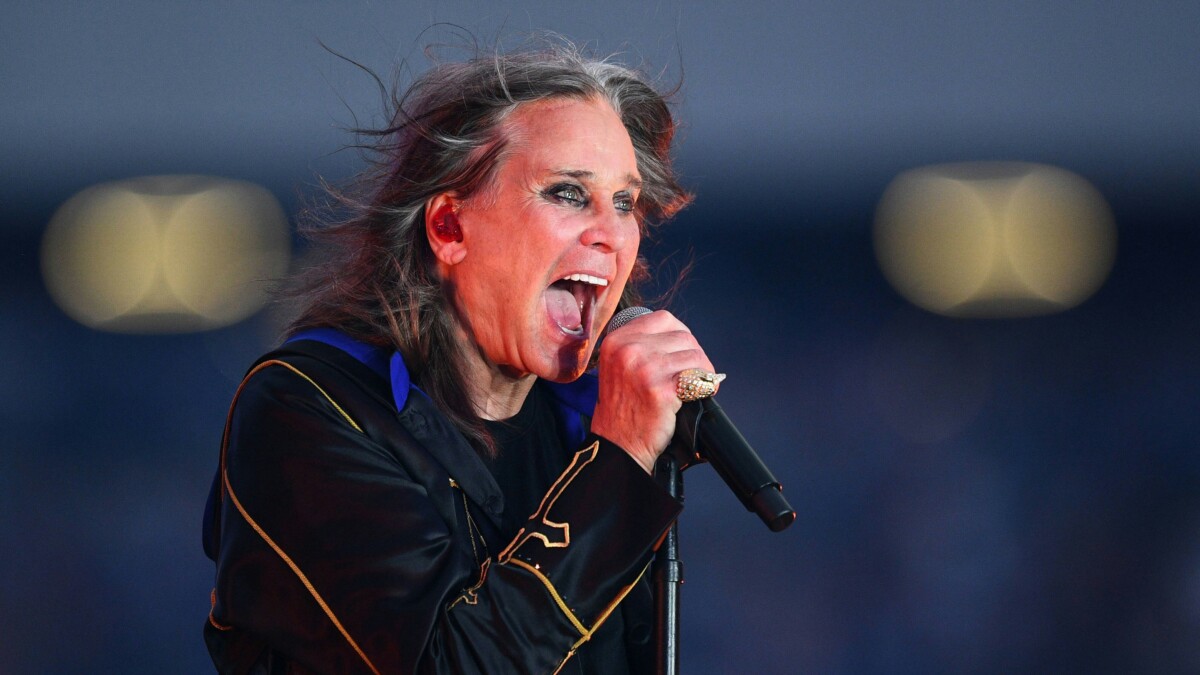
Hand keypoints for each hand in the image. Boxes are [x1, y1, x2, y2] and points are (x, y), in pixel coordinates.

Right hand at [589, 310, 716, 473]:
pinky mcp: (660, 389)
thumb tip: (680, 337)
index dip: (681, 335)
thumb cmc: (622, 410)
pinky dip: (705, 386)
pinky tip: (698, 396)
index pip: (664, 319)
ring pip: (694, 355)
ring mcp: (644, 368)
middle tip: (694, 375)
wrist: (618, 445)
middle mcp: (628, 350)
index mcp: (616, 340)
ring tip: (696, 387)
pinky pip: (697, 378)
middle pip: (683, 336)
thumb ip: (641, 346)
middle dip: (695, 356)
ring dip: (702, 372)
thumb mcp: (618, 366)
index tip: (684, 352)